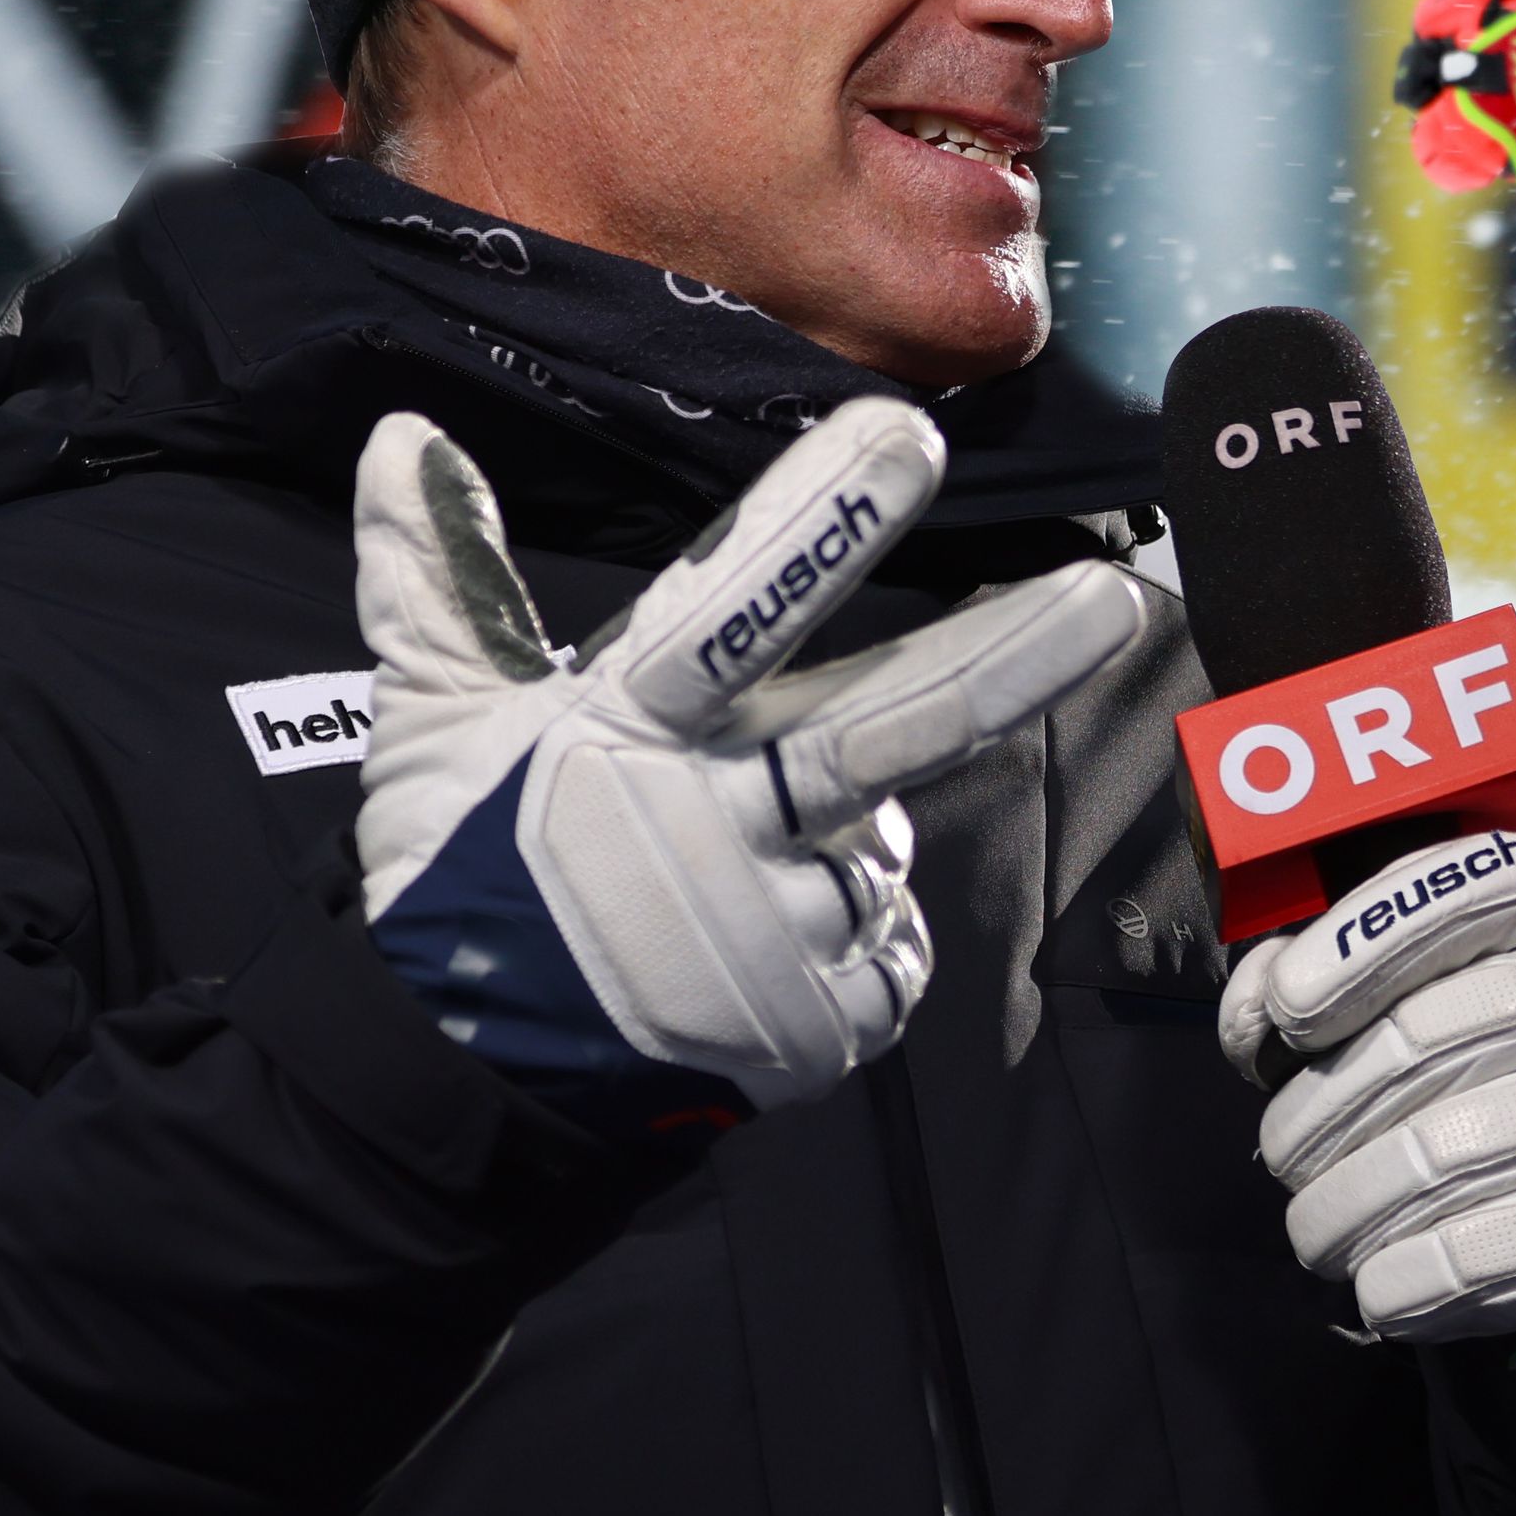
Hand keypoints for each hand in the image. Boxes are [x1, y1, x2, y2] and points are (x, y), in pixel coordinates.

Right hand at [354, 400, 1142, 1129]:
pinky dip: (853, 936)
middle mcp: (716, 823)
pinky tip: (770, 946)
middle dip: (1012, 657)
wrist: (464, 1080)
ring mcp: (775, 929)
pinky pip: (891, 946)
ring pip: (883, 844)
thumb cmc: (464, 878)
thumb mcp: (439, 725)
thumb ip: (440, 579)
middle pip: (891, 725)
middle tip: (1112, 596)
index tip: (906, 435)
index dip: (820, 524)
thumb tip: (403, 437)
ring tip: (735, 876)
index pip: (733, 606)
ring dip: (840, 846)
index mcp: (628, 734)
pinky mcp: (815, 1018)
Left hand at [1215, 830, 1515, 1351]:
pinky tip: (1384, 1291)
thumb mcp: (1448, 1011)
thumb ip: (1352, 988)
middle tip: (1284, 1159)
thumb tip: (1260, 1002)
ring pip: (1515, 1124)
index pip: (1483, 886)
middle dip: (1351, 1092)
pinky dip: (1451, 1268)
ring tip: (1319, 1235)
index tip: (1288, 1012)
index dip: (1373, 938)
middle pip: (1482, 1011)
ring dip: (1383, 1192)